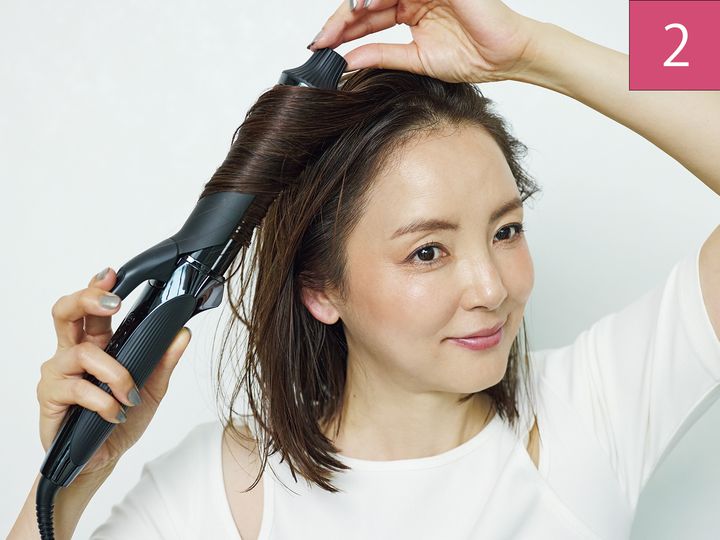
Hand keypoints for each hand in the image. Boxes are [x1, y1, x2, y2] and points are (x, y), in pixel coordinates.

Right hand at [37, 268, 191, 476]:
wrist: (101, 460)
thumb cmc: (120, 421)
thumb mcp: (152, 389)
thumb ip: (164, 361)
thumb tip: (183, 334)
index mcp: (97, 344)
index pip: (93, 308)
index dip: (98, 287)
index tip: (112, 273)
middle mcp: (73, 352)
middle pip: (66, 312)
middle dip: (88, 299)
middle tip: (113, 303)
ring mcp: (58, 373)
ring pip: (83, 353)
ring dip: (115, 374)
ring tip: (129, 396)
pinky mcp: (50, 397)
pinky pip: (78, 389)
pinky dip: (104, 402)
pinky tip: (115, 414)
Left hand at [308, 0, 544, 83]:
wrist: (505, 56)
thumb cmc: (472, 56)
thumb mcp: (417, 59)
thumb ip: (382, 56)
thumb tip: (347, 62)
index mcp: (409, 11)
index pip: (368, 17)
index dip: (342, 31)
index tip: (320, 48)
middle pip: (368, 1)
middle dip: (341, 21)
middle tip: (321, 41)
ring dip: (357, 5)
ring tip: (339, 24)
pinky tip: (364, 6)